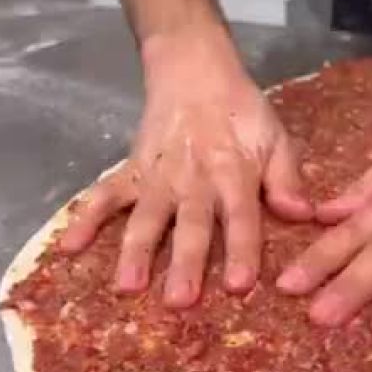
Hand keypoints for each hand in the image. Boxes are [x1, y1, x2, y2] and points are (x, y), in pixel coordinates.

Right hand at [62, 27, 310, 304]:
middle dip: (185, 263)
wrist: (194, 70)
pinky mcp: (131, 171)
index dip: (241, 250)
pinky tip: (68, 247)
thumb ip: (287, 178)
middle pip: (190, 225)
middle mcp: (194, 180)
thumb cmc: (241, 112)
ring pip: (146, 217)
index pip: (241, 216)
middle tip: (180, 301)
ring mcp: (157, 177)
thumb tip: (303, 214)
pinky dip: (85, 218)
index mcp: (234, 173)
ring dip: (135, 251)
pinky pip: (105, 195)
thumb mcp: (274, 137)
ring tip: (127, 286)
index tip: (240, 285)